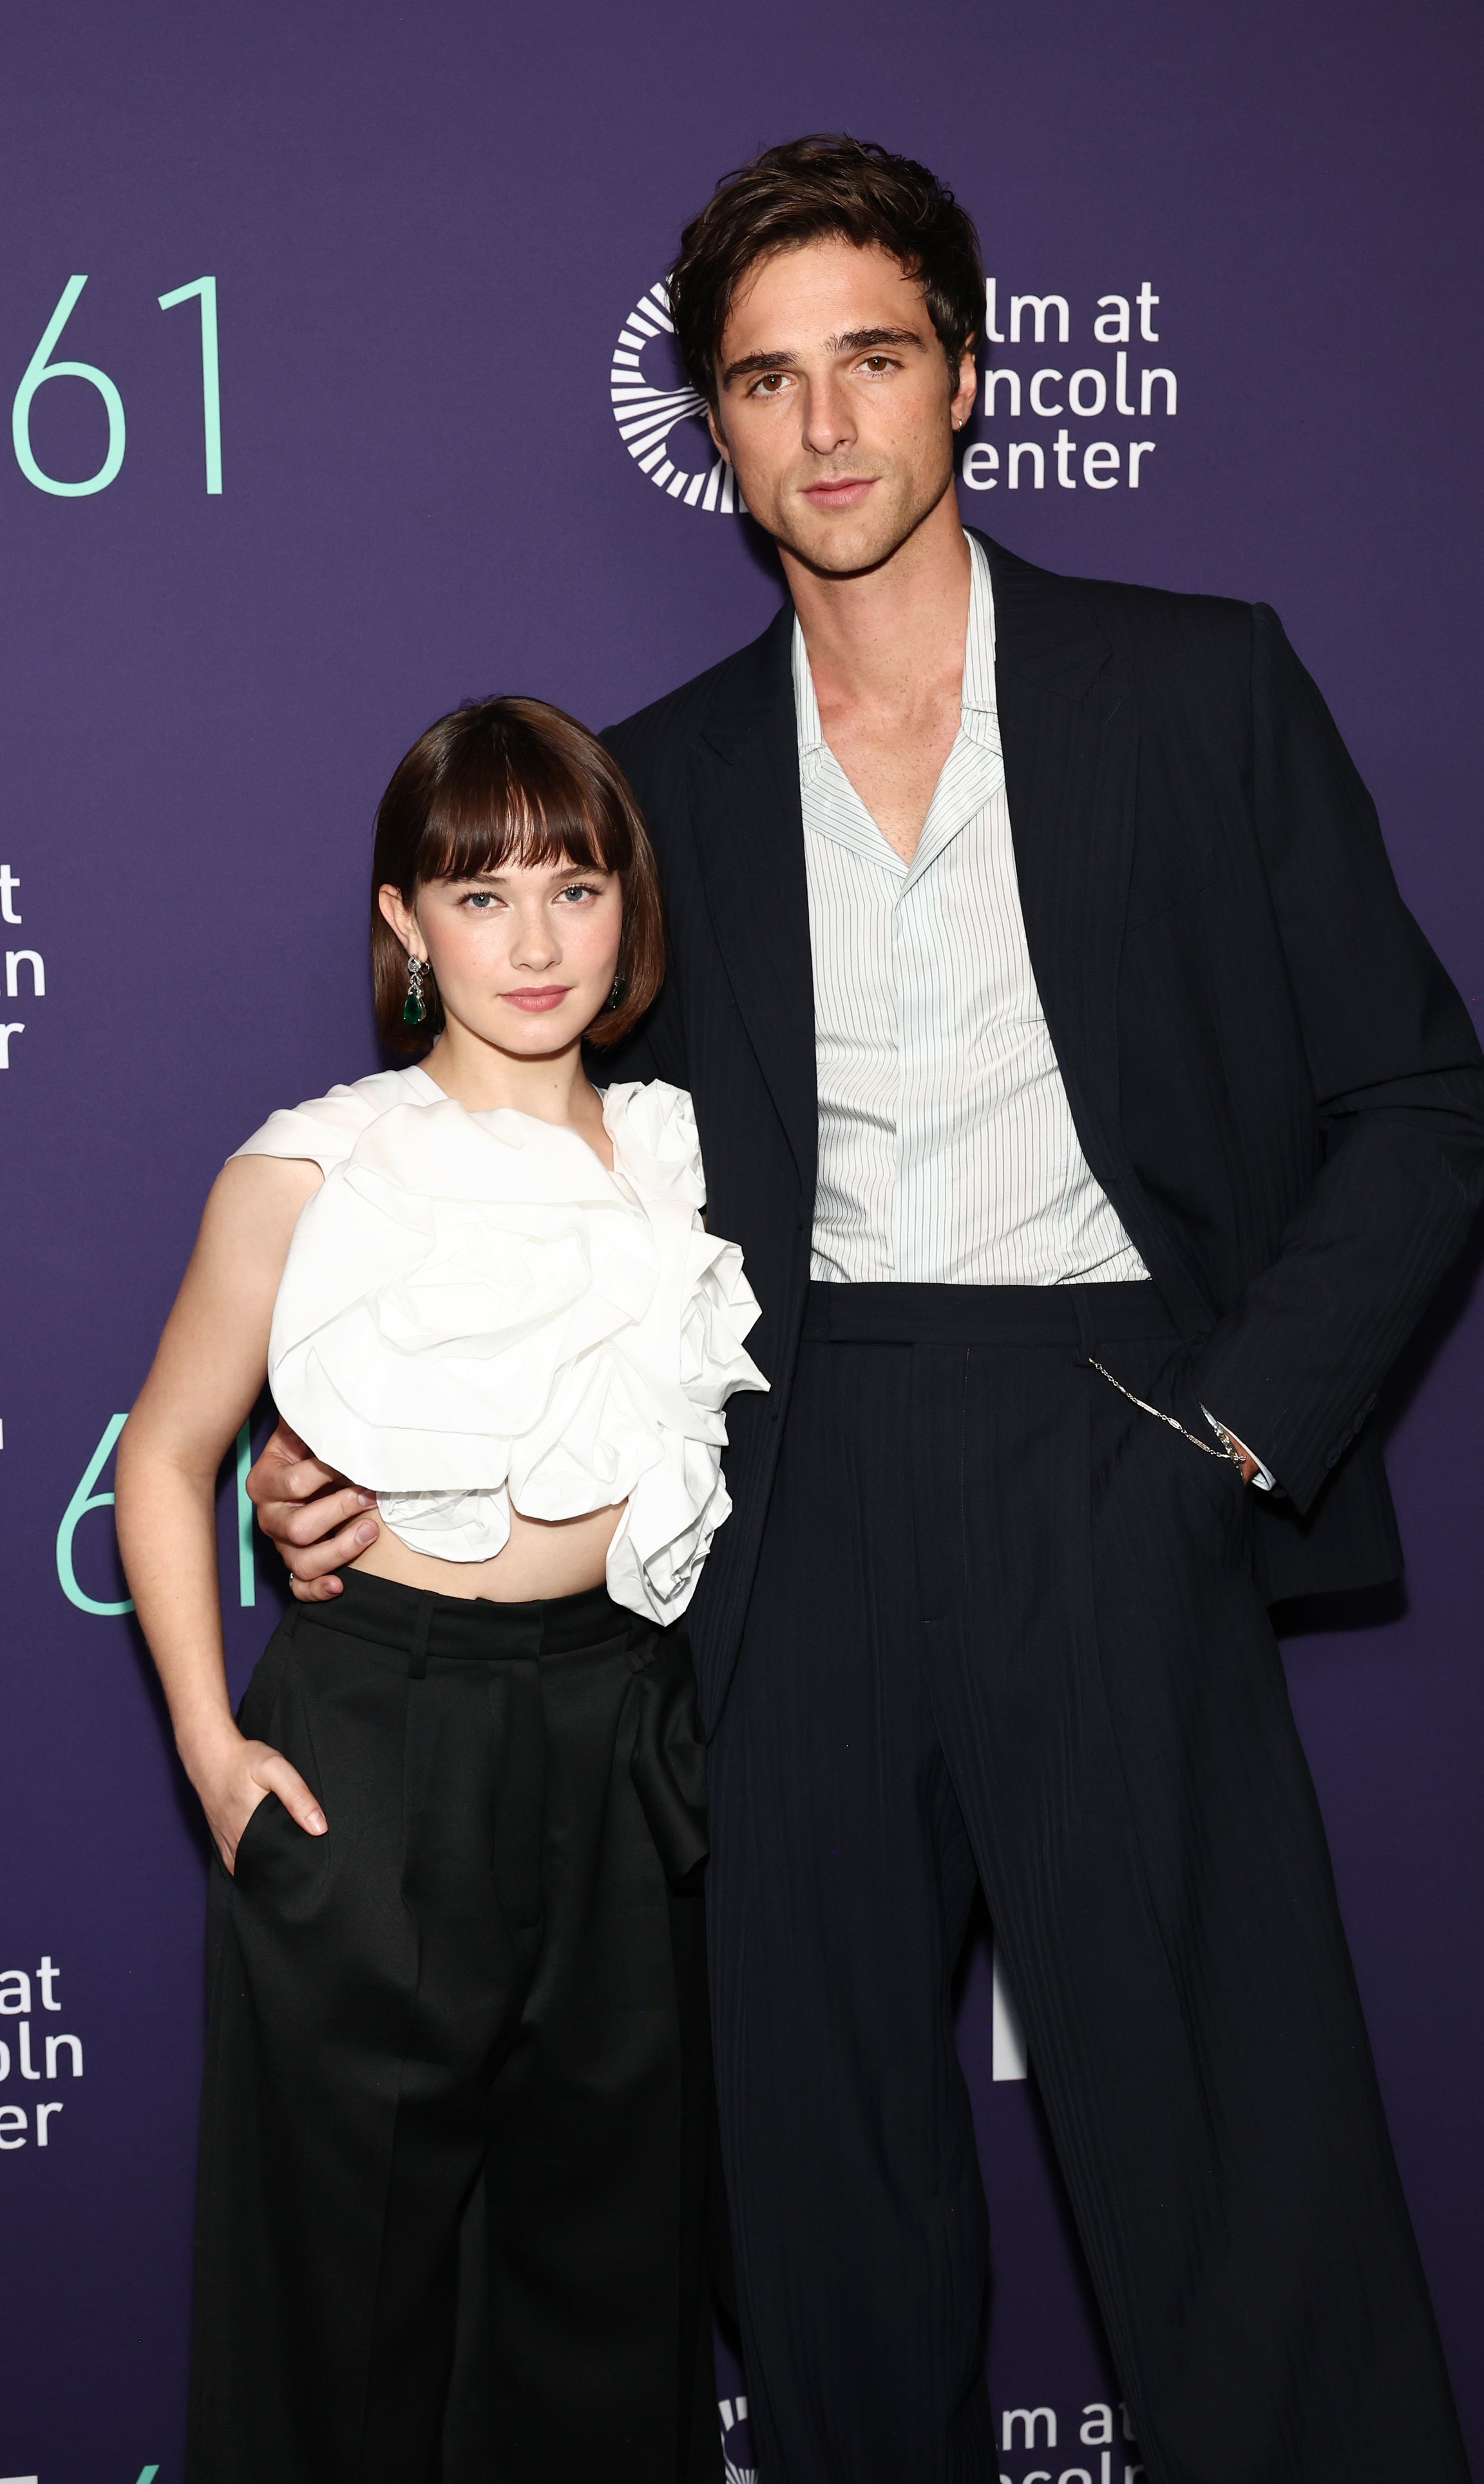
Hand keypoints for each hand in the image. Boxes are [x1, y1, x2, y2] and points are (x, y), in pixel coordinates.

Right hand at [183, 1722, 326, 1873]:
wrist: (209, 1752)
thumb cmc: (242, 1760)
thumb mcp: (275, 1769)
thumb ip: (297, 1796)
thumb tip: (319, 1827)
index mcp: (249, 1832)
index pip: (276, 1863)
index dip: (294, 1864)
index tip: (309, 1861)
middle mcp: (234, 1843)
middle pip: (263, 1867)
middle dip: (281, 1866)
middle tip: (300, 1856)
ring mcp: (224, 1842)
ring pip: (249, 1865)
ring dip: (264, 1864)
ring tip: (285, 1857)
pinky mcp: (219, 1837)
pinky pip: (236, 1860)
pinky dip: (250, 1860)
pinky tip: (263, 1852)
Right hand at [246, 1418, 377, 1600]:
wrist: (313, 1461)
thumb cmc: (315, 1443)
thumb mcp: (308, 1425)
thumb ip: (314, 1415)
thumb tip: (332, 1392)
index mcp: (265, 1480)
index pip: (294, 1485)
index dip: (327, 1474)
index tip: (355, 1463)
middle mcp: (269, 1516)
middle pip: (297, 1528)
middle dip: (339, 1511)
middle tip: (370, 1494)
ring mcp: (281, 1544)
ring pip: (300, 1561)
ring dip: (339, 1550)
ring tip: (371, 1530)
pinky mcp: (295, 1563)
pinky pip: (299, 1587)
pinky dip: (318, 1590)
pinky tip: (340, 1584)